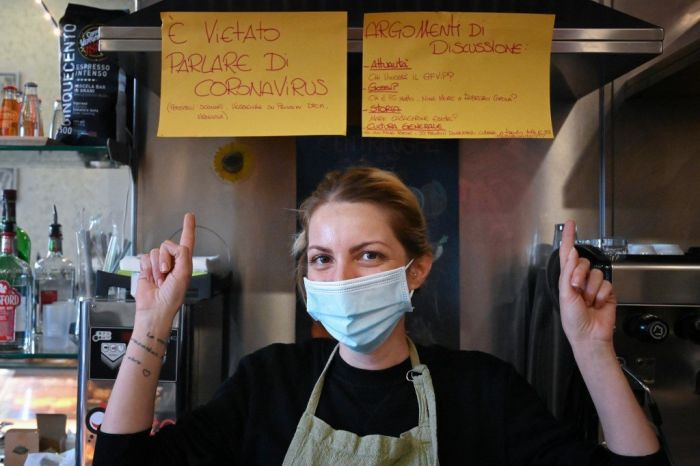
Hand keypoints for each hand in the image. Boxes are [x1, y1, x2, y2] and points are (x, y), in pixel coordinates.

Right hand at [136, 213, 195, 319]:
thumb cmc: (172, 297)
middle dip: (166, 259)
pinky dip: (147, 267)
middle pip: (167, 245)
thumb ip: (182, 255)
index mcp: (185, 262)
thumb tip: (172, 246)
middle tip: (167, 274)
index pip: (187, 241)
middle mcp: (172, 262)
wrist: (156, 308)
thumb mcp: (184, 274)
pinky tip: (151, 278)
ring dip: (156, 266)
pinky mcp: (147, 268)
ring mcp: (159, 265)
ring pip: (155, 251)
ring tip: (160, 279)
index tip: (189, 216)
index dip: (188, 227)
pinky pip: (145, 258)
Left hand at [558, 220, 616, 345]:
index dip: (569, 238)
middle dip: (579, 274)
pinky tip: (598, 304)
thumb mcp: (565, 294)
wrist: (589, 336)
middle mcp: (580, 280)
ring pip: (596, 273)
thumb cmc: (572, 319)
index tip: (570, 224)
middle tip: (577, 289)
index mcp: (566, 280)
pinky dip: (601, 294)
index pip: (567, 255)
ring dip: (590, 288)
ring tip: (587, 301)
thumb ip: (568, 273)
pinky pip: (607, 284)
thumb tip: (571, 252)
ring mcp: (594, 286)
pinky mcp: (607, 292)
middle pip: (582, 262)